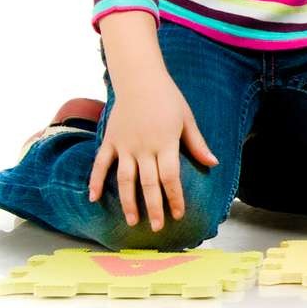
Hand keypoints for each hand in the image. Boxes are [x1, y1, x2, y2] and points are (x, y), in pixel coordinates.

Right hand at [87, 74, 218, 230]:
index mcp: (166, 143)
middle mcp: (144, 148)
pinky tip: (94, 199)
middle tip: (158, 228)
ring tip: (131, 221)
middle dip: (154, 208)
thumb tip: (213, 164)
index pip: (170, 177)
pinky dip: (95, 181)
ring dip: (128, 202)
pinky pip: (100, 164)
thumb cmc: (168, 99)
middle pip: (148, 184)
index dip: (175, 197)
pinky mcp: (110, 141)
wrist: (140, 79)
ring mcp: (124, 146)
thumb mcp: (187, 120)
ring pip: (125, 180)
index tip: (179, 214)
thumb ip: (197, 144)